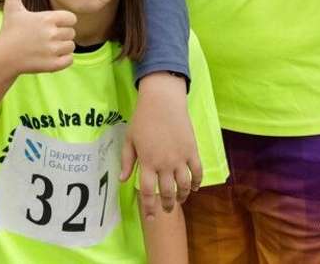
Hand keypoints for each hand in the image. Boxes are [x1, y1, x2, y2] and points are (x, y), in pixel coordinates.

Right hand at [0, 0, 75, 73]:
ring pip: (71, 46)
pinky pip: (70, 60)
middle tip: (45, 37)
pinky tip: (49, 57)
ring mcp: (53, 50)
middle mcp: (52, 34)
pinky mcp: (53, 65)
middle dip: (62, 35)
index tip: (51, 25)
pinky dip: (63, 60)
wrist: (4, 57)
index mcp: (46, 19)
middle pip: (72, 33)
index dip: (63, 21)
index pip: (71, 18)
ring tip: (46, 47)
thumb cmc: (9, 30)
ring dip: (62, 47)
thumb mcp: (12, 8)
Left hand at [122, 71, 201, 215]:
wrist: (162, 102)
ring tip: (179, 200)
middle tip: (166, 210)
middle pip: (167, 192)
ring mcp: (179, 158)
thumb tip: (122, 180)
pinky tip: (194, 187)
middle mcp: (164, 163)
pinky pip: (197, 171)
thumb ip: (127, 160)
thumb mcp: (130, 139)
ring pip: (184, 185)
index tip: (150, 218)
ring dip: (182, 196)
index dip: (149, 207)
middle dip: (166, 205)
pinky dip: (197, 182)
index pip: (147, 191)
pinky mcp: (192, 151)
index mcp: (147, 161)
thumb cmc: (143, 119)